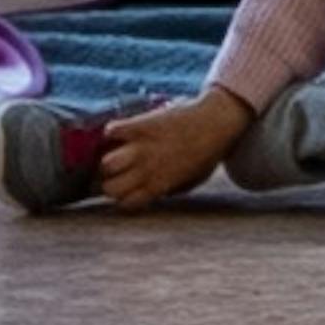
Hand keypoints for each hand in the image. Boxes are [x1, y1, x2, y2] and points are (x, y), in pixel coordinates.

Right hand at [83, 94, 254, 211]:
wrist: (218, 121)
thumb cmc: (207, 153)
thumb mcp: (191, 180)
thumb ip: (169, 188)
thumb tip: (151, 192)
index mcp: (159, 185)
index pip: (125, 203)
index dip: (122, 198)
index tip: (126, 189)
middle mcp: (148, 170)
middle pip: (110, 187)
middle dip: (110, 182)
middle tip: (118, 172)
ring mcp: (142, 147)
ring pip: (106, 163)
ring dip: (108, 159)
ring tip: (117, 153)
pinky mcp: (140, 125)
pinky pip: (112, 130)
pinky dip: (112, 131)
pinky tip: (123, 132)